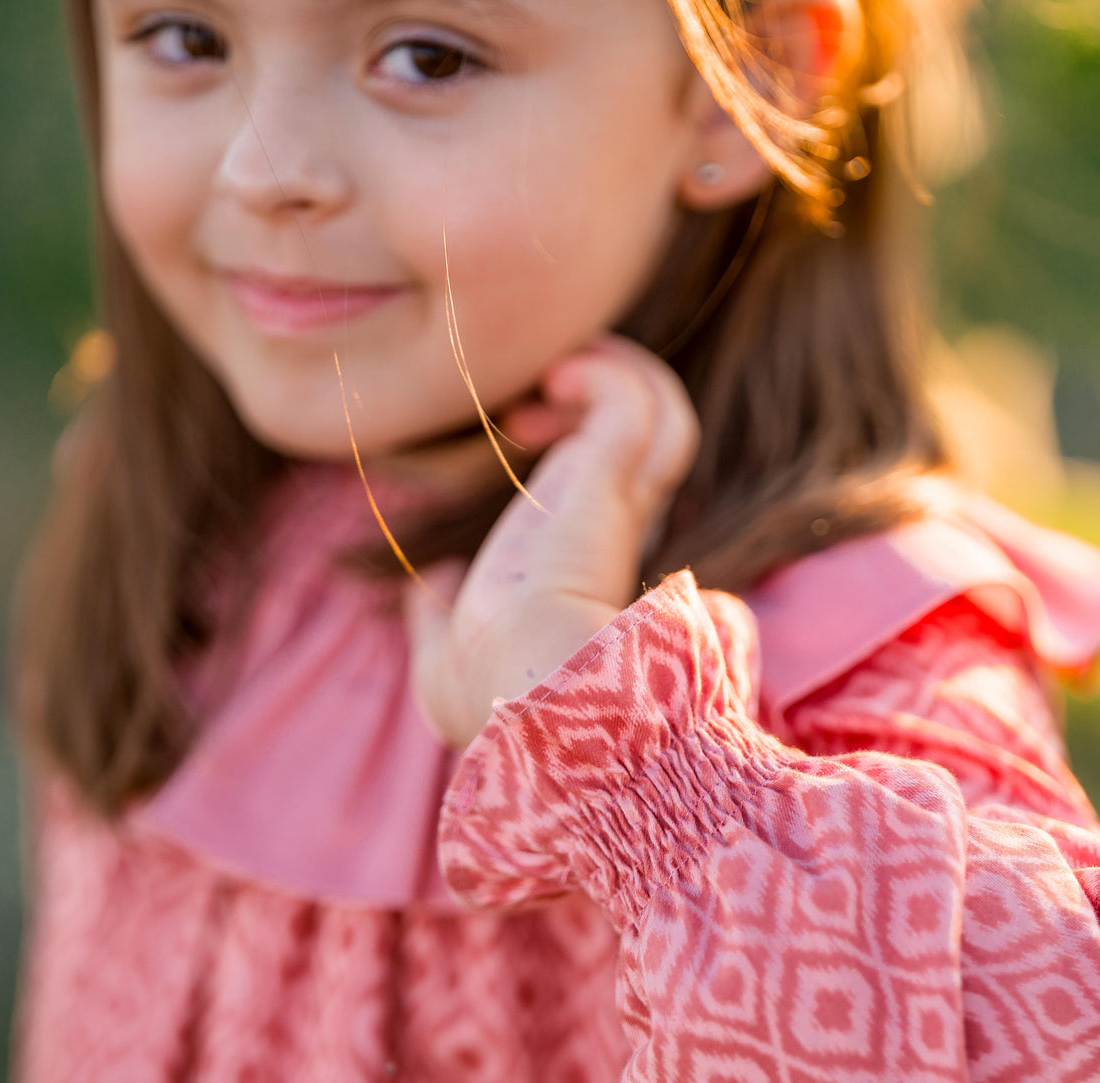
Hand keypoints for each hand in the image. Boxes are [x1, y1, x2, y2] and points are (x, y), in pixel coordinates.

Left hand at [405, 335, 699, 748]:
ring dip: (612, 375)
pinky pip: (633, 399)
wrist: (522, 692)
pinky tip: (552, 381)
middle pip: (655, 442)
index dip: (587, 447)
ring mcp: (623, 503)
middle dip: (603, 396)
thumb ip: (436, 616)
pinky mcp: (611, 478)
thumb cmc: (488, 692)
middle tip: (536, 393)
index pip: (624, 493)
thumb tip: (435, 583)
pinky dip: (602, 372)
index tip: (524, 427)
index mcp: (591, 566)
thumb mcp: (446, 654)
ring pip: (664, 415)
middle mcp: (621, 530)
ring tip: (550, 375)